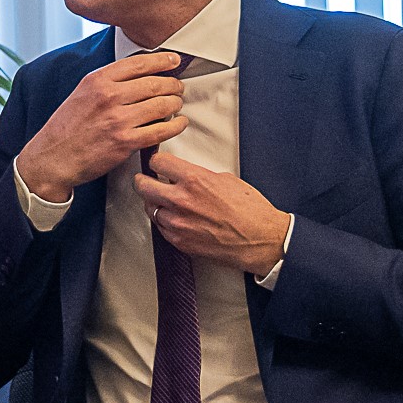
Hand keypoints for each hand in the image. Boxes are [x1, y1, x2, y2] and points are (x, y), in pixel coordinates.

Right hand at [13, 52, 185, 199]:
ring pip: (162, 105)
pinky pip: (161, 130)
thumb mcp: (81, 93)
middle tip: (178, 87)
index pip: (139, 63)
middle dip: (173, 84)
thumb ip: (106, 82)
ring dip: (175, 103)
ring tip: (176, 104)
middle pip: (155, 83)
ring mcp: (118, 120)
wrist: (53, 158)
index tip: (173, 60)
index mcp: (97, 81)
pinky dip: (175, 126)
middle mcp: (109, 97)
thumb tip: (138, 74)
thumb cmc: (66, 128)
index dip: (162, 60)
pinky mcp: (126, 142)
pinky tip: (178, 123)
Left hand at [133, 151, 292, 275]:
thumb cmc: (250, 211)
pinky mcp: (179, 241)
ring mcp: (177, 222)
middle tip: (145, 180)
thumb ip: (200, 176)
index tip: (157, 163)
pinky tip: (175, 218)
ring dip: (155, 204)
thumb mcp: (226, 179)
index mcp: (194, 179)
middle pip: (142, 185)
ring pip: (150, 208)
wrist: (260, 240)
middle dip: (143, 180)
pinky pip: (160, 227)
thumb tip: (187, 176)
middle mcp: (181, 200)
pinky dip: (164, 222)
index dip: (157, 161)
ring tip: (165, 202)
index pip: (158, 162)